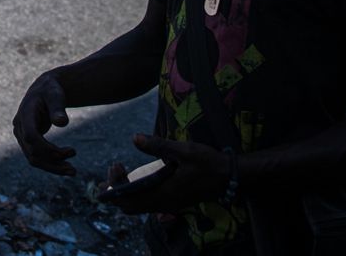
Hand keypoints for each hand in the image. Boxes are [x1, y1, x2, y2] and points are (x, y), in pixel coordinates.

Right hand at [13, 74, 76, 175]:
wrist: (44, 91)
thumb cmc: (51, 91)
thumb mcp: (56, 95)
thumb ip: (58, 108)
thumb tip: (62, 123)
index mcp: (25, 113)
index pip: (30, 135)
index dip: (45, 147)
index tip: (64, 153)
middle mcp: (19, 127)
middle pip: (32, 152)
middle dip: (53, 162)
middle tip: (73, 170)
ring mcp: (22, 136)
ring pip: (34, 158)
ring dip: (53, 167)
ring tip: (72, 171)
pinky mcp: (28, 142)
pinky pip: (37, 157)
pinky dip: (51, 163)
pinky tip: (66, 165)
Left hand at [99, 134, 228, 214]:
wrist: (230, 177)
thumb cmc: (208, 162)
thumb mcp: (184, 150)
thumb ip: (158, 145)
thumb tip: (134, 138)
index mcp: (162, 194)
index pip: (127, 198)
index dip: (115, 183)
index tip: (117, 164)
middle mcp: (163, 204)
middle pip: (128, 207)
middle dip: (115, 191)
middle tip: (115, 168)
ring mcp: (168, 205)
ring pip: (138, 208)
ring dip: (126, 194)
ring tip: (122, 173)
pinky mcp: (173, 202)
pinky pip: (147, 205)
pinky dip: (137, 195)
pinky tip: (139, 179)